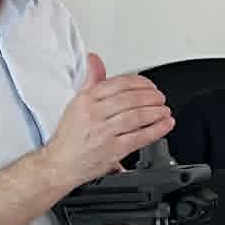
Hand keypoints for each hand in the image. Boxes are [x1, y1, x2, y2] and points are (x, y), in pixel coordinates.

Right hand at [44, 54, 171, 191]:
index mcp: (86, 100)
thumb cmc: (69, 137)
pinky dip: (156, 129)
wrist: (60, 164)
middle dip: (151, 97)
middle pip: (131, 99)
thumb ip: (91, 81)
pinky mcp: (113, 150)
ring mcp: (104, 133)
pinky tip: (165, 124)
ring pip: (137, 116)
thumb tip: (94, 60)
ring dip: (156, 112)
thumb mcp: (76, 104)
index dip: (140, 82)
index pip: (119, 83)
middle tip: (160, 98)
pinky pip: (140, 137)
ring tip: (164, 110)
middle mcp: (94, 114)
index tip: (150, 86)